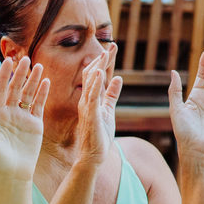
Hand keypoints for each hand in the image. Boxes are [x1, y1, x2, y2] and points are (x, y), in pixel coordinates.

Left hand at [0, 56, 48, 179]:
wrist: (13, 174)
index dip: (3, 75)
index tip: (8, 61)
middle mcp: (9, 113)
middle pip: (15, 88)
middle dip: (20, 74)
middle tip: (26, 58)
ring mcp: (22, 118)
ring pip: (28, 94)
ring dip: (33, 80)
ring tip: (39, 66)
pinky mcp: (35, 124)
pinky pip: (39, 105)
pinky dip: (42, 94)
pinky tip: (46, 82)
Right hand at [74, 43, 122, 166]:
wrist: (93, 156)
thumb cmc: (100, 136)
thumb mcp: (108, 111)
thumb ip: (111, 94)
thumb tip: (118, 78)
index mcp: (91, 99)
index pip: (96, 76)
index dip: (104, 62)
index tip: (112, 49)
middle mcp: (86, 100)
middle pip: (92, 75)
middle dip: (102, 60)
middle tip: (112, 47)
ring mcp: (87, 107)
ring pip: (91, 83)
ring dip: (99, 67)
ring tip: (106, 53)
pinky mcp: (90, 115)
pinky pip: (92, 97)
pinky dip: (95, 84)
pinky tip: (99, 73)